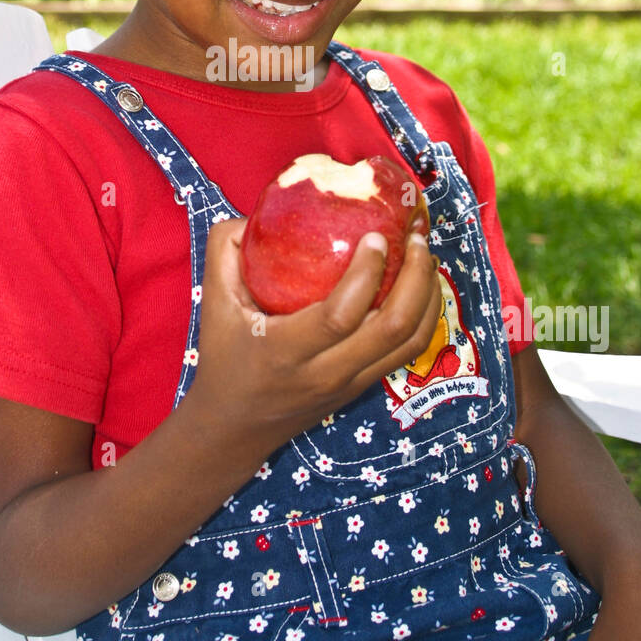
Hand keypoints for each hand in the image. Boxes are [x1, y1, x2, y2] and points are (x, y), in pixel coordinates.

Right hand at [189, 217, 442, 457]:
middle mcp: (326, 372)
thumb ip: (225, 250)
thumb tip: (256, 213)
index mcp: (286, 351)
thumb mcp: (213, 302)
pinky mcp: (364, 386)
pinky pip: (408, 350)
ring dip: (427, 294)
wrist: (234, 428)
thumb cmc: (224, 358)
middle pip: (393, 328)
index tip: (375, 235)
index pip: (340, 315)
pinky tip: (419, 283)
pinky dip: (423, 314)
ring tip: (423, 253)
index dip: (367, 272)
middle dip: (415, 276)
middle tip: (414, 235)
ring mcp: (351, 383)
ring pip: (411, 341)